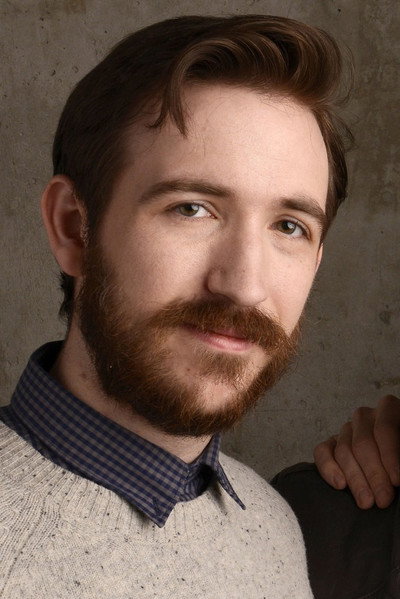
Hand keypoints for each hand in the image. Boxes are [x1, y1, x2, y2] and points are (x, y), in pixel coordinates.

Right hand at [314, 394, 399, 508]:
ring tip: (367, 502)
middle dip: (374, 474)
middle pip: (363, 443)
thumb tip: (396, 476)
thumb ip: (399, 458)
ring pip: (343, 450)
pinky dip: (328, 468)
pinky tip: (340, 485)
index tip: (397, 481)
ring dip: (355, 479)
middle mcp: (367, 416)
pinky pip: (322, 451)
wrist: (394, 468)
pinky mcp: (332, 444)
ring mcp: (348, 430)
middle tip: (383, 499)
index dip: (390, 456)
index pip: (385, 428)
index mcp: (390, 410)